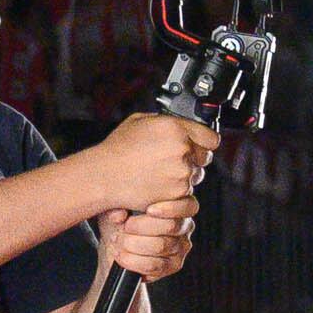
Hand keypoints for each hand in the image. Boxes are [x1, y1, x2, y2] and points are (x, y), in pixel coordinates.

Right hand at [91, 112, 217, 213]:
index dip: (204, 141)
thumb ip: (167, 121)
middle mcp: (182, 149)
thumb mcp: (140, 121)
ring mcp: (181, 172)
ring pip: (196, 175)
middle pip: (204, 157)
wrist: (101, 176)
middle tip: (169, 159)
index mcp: (175, 128)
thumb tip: (181, 124)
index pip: (210, 137)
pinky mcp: (177, 192)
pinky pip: (186, 190)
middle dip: (192, 158)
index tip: (200, 144)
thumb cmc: (116, 150)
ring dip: (183, 174)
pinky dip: (174, 189)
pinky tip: (156, 182)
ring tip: (157, 171)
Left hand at [97, 194, 200, 283]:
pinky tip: (122, 255)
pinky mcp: (174, 265)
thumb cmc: (120, 220)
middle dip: (140, 227)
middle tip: (124, 228)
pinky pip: (155, 265)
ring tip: (118, 241)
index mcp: (178, 205)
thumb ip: (120, 205)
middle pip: (171, 226)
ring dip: (132, 244)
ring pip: (160, 246)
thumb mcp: (117, 206)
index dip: (170, 208)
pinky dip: (133, 261)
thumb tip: (120, 215)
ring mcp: (182, 247)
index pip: (189, 206)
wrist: (115, 245)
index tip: (149, 210)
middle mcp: (185, 226)